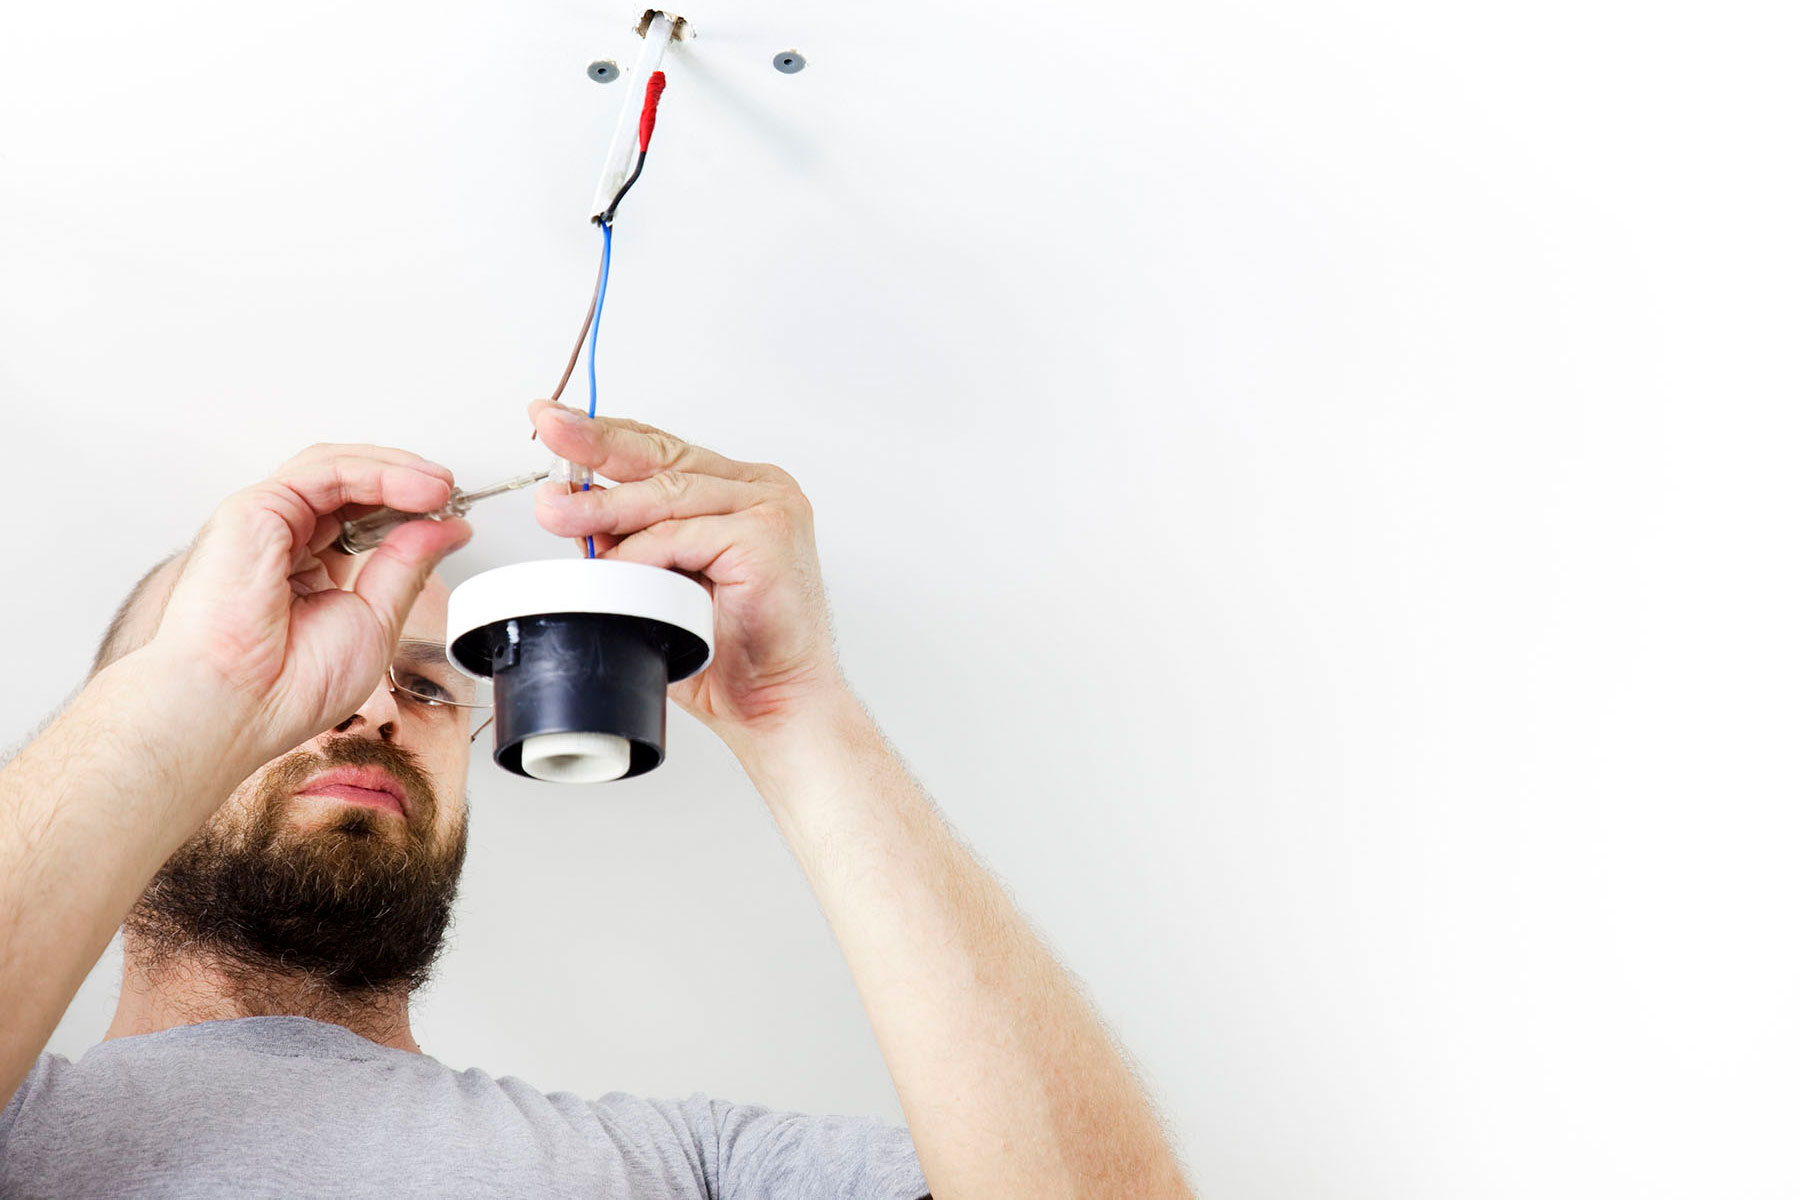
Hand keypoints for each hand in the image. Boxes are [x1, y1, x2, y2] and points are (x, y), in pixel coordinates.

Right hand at [146, 444, 471, 765]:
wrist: (239, 707)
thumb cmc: (288, 687)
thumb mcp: (376, 620)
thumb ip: (408, 566)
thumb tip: (447, 530)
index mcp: (308, 571)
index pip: (362, 519)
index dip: (409, 511)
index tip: (453, 517)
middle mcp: (284, 541)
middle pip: (351, 487)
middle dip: (408, 484)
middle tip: (453, 496)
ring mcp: (268, 522)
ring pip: (338, 470)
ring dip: (397, 472)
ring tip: (442, 488)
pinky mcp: (255, 508)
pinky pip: (324, 472)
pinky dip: (376, 474)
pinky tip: (417, 490)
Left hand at [528, 400, 845, 735]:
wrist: (776, 708)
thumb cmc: (729, 654)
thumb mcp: (662, 583)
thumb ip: (629, 543)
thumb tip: (568, 510)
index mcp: (740, 493)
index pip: (665, 451)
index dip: (607, 435)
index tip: (554, 421)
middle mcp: (761, 490)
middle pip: (664, 457)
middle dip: (596, 443)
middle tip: (548, 430)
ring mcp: (770, 508)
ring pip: (668, 495)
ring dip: (603, 506)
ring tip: (554, 511)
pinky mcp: (767, 536)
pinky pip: (682, 535)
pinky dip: (643, 554)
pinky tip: (616, 568)